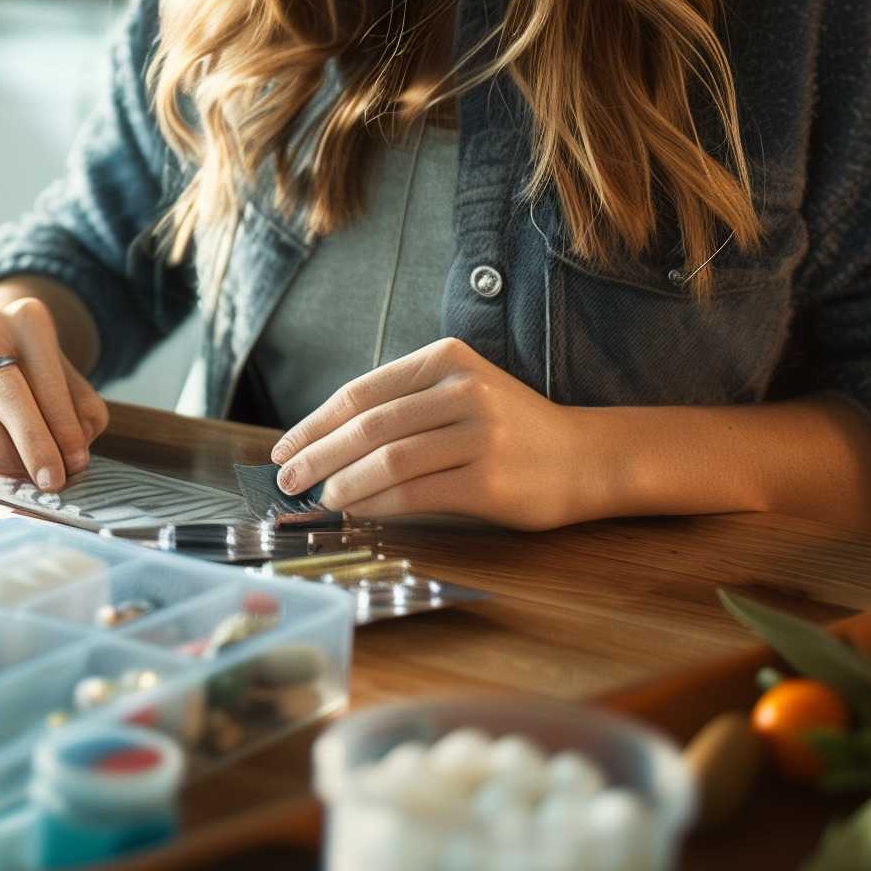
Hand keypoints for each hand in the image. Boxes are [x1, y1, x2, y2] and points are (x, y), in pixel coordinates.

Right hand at [0, 293, 109, 490]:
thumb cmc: (33, 371)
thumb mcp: (67, 381)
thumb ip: (79, 411)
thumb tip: (73, 450)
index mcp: (27, 318)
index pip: (46, 377)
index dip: (61, 425)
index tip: (75, 463)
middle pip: (5, 393)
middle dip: (30, 442)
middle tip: (49, 480)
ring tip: (21, 475)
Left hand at [269, 337, 601, 530]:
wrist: (587, 457)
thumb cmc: (510, 430)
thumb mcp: (460, 394)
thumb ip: (404, 407)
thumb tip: (325, 444)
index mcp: (447, 359)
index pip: (361, 392)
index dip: (314, 423)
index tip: (283, 448)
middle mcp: (463, 390)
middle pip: (368, 425)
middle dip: (317, 454)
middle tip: (286, 479)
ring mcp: (479, 434)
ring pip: (387, 459)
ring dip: (342, 483)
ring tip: (319, 498)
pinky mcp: (489, 479)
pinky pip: (415, 493)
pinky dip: (377, 504)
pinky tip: (356, 511)